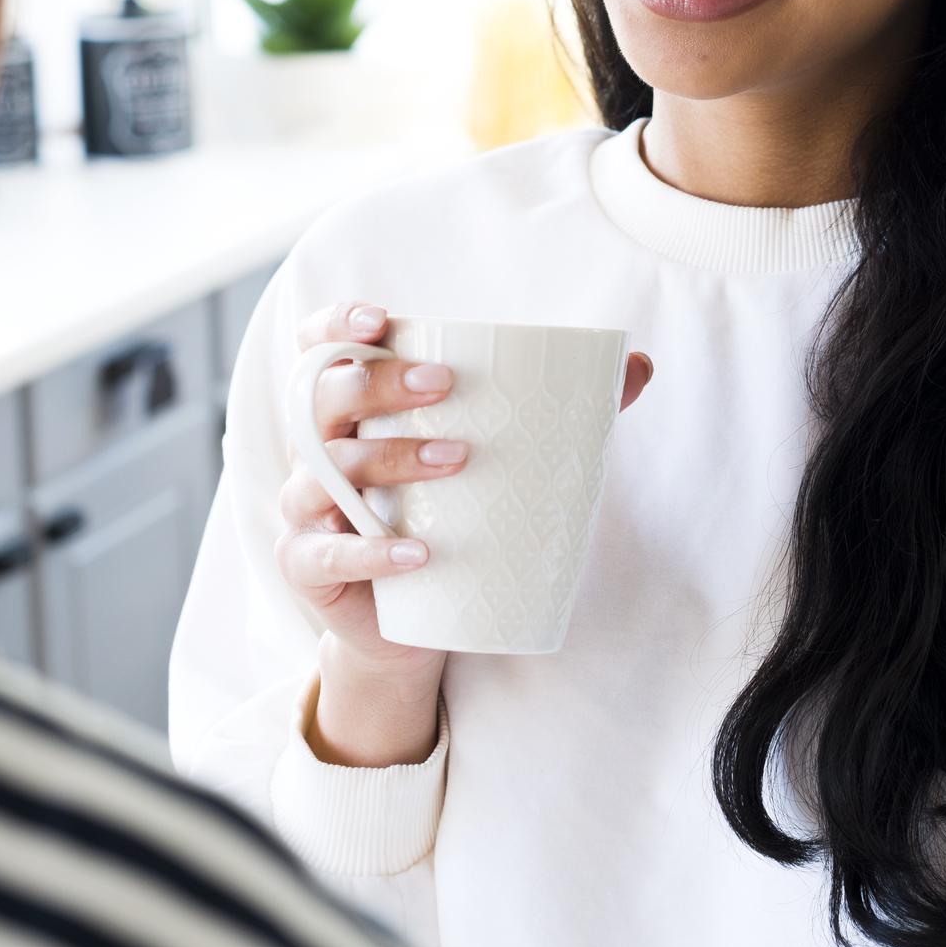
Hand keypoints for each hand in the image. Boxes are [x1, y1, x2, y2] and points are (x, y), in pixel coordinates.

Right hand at [278, 299, 652, 765]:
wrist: (410, 625)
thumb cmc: (445, 518)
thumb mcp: (488, 462)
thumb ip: (559, 411)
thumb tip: (639, 366)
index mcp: (348, 410)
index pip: (318, 349)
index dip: (336, 325)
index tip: (382, 321)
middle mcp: (315, 451)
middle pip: (324, 399)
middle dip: (379, 384)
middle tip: (446, 386)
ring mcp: (306, 510)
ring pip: (329, 472)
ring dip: (392, 459)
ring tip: (458, 459)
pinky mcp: (308, 569)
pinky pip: (328, 556)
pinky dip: (373, 554)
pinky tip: (419, 553)